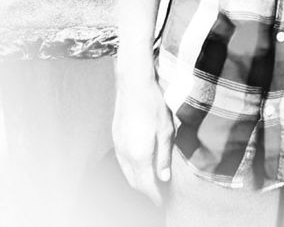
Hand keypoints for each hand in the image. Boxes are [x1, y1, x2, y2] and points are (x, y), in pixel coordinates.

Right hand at [112, 78, 174, 206]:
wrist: (133, 84)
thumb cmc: (153, 104)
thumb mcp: (166, 130)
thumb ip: (164, 157)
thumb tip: (164, 177)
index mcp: (139, 155)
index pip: (147, 185)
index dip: (156, 196)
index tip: (164, 202)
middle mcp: (125, 155)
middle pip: (135, 182)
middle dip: (147, 191)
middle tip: (160, 194)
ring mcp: (118, 146)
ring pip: (127, 173)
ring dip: (139, 181)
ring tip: (153, 181)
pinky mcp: (116, 138)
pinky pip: (123, 162)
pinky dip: (132, 170)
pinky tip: (141, 165)